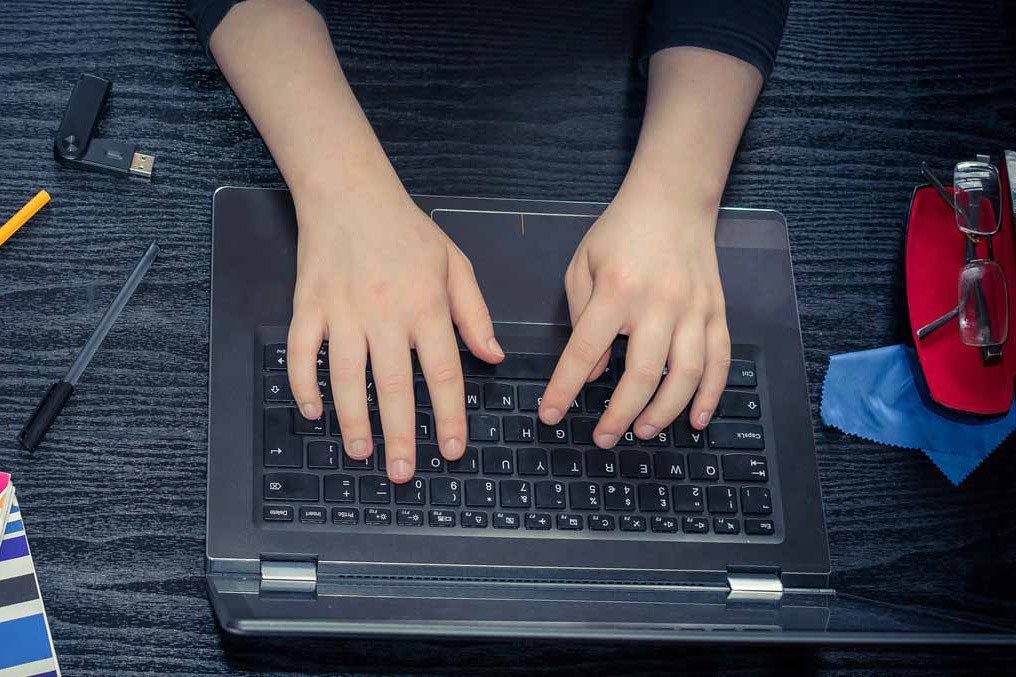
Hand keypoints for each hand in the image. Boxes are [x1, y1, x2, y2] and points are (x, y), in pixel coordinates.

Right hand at [287, 191, 503, 482]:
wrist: (350, 192)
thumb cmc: (406, 230)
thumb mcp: (455, 265)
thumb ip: (475, 314)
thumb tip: (492, 357)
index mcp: (426, 306)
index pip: (442, 373)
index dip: (449, 416)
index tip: (452, 450)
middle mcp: (385, 314)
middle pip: (393, 386)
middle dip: (400, 436)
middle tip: (404, 472)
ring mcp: (342, 311)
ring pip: (346, 377)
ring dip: (352, 420)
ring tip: (361, 452)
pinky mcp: (308, 306)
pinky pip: (302, 353)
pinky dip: (303, 385)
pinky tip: (313, 411)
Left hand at [538, 188, 729, 444]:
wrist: (674, 199)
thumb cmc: (620, 232)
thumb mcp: (583, 266)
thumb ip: (582, 318)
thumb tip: (595, 371)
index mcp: (616, 291)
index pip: (585, 351)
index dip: (564, 389)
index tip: (551, 415)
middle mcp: (659, 303)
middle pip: (642, 375)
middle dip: (619, 414)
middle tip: (603, 438)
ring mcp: (694, 309)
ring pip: (686, 375)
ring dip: (664, 412)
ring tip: (642, 432)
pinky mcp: (717, 311)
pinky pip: (719, 361)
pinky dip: (710, 395)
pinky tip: (695, 419)